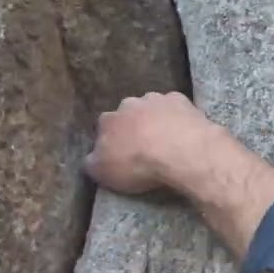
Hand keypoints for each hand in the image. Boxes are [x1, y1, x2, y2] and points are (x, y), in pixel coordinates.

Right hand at [85, 91, 229, 194]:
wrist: (179, 150)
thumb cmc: (137, 163)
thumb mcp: (103, 173)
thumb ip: (92, 162)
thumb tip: (90, 158)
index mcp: (108, 121)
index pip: (103, 127)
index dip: (111, 141)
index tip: (119, 154)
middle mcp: (128, 104)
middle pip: (127, 114)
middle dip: (133, 126)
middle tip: (143, 146)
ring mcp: (155, 99)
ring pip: (151, 107)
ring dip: (155, 119)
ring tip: (165, 139)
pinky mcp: (180, 100)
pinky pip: (175, 107)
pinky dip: (176, 116)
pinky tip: (183, 131)